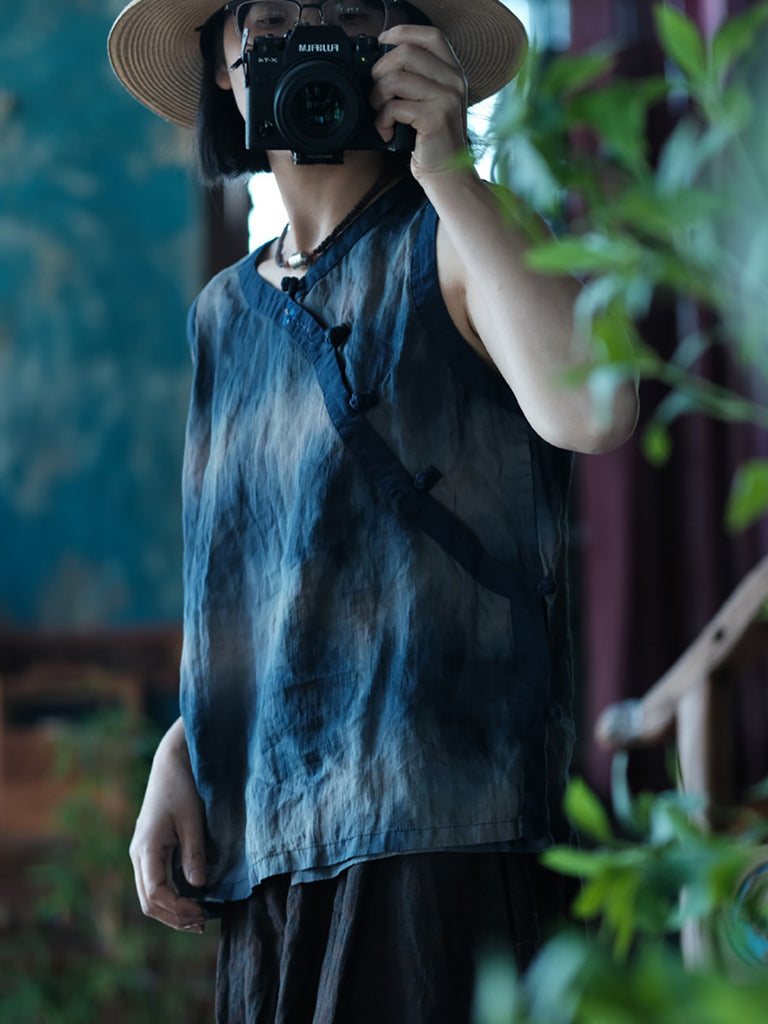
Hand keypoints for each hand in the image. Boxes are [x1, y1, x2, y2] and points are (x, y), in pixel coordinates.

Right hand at [129, 718, 207, 931]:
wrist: (171, 764)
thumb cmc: (182, 787)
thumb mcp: (192, 819)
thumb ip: (194, 852)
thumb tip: (198, 886)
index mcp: (146, 848)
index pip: (154, 893)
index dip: (176, 909)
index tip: (201, 912)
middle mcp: (138, 855)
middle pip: (148, 901)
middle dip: (173, 917)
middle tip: (202, 923)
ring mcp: (142, 854)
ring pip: (149, 896)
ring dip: (171, 911)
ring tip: (198, 919)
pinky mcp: (150, 851)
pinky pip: (155, 883)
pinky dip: (171, 898)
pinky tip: (191, 900)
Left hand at [370, 25, 470, 181]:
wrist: (447, 174)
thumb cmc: (432, 141)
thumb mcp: (430, 103)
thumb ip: (415, 80)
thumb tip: (381, 64)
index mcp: (453, 72)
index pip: (430, 35)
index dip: (402, 33)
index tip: (382, 42)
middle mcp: (454, 80)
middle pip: (406, 53)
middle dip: (380, 71)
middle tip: (376, 93)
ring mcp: (447, 98)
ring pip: (395, 78)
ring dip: (377, 97)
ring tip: (379, 114)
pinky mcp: (435, 117)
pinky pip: (395, 107)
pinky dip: (381, 119)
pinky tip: (385, 131)